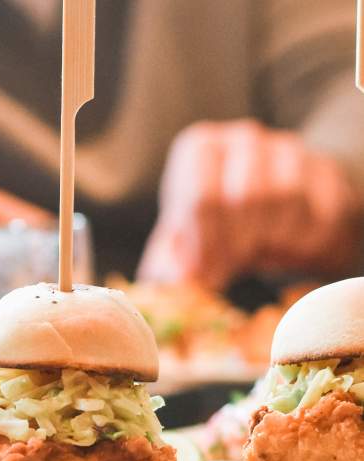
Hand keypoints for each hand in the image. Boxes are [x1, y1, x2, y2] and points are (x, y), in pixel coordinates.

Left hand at [138, 120, 361, 288]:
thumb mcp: (185, 244)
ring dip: (269, 241)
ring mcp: (287, 150)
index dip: (205, 246)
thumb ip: (175, 263)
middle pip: (244, 197)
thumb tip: (181, 282)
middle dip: (235, 246)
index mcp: (200, 150)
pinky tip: (285, 250)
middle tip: (229, 273)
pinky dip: (301, 243)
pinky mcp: (324, 171)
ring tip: (254, 255)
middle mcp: (243, 139)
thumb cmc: (218, 229)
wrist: (270, 216)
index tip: (206, 275)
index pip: (203, 197)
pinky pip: (319, 211)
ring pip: (285, 199)